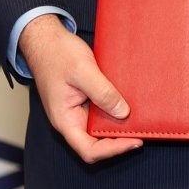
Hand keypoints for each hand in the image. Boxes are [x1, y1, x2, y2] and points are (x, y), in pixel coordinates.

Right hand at [17, 14, 142, 163]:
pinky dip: (114, 110)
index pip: (88, 150)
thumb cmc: (57, 53)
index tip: (134, 141)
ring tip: (139, 119)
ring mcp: (76, 110)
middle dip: (119, 140)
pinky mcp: (83, 99)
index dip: (112, 150)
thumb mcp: (83, 71)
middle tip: (143, 129)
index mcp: (64, 120)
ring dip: (118, 125)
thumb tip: (123, 113)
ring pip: (99, 127)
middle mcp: (70, 119)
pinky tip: (129, 104)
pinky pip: (100, 111)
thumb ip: (103, 93)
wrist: (46, 38)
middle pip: (96, 142)